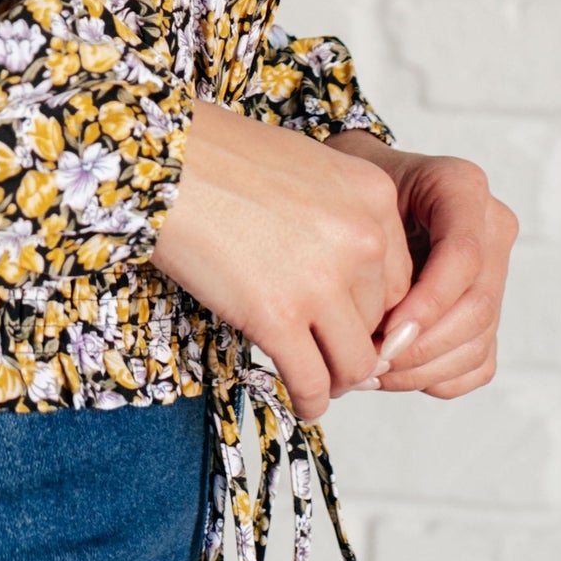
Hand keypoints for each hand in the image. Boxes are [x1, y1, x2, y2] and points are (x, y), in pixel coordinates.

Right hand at [149, 100, 415, 423]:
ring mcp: (322, 280)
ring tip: (321, 383)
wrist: (161, 160)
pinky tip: (303, 404)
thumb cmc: (218, 157)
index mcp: (373, 195)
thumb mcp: (307, 169)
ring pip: (355, 359)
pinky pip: (313, 380)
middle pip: (382, 319)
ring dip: (339, 377)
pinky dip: (311, 401)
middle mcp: (362, 238)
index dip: (375, 310)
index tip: (355, 325)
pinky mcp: (278, 317)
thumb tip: (345, 281)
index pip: (399, 277)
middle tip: (333, 355)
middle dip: (357, 342)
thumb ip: (338, 216)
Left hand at [333, 134, 518, 399]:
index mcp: (463, 186)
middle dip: (421, 345)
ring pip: (478, 342)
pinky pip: (477, 364)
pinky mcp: (490, 311)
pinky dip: (434, 379)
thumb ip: (372, 248)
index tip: (382, 333)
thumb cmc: (348, 193)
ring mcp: (497, 272)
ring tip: (370, 372)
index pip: (463, 256)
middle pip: (476, 306)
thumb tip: (382, 331)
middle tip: (369, 362)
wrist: (357, 195)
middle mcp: (491, 228)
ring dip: (422, 369)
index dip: (427, 304)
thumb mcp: (352, 198)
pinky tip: (391, 373)